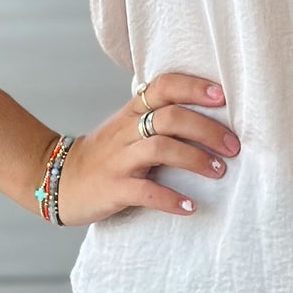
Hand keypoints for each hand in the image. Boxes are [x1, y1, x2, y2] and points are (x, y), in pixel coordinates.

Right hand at [52, 72, 239, 226]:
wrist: (59, 180)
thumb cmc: (106, 154)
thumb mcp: (128, 126)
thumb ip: (159, 116)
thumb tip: (210, 113)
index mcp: (133, 111)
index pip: (164, 86)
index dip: (194, 87)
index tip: (223, 96)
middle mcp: (127, 130)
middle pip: (170, 117)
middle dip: (207, 129)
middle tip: (233, 146)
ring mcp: (119, 159)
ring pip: (160, 148)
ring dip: (195, 159)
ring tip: (219, 171)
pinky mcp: (113, 189)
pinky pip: (145, 191)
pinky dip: (170, 199)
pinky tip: (190, 206)